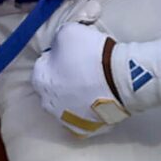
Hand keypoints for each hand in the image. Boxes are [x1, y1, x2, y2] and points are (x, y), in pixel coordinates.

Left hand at [31, 23, 160, 136]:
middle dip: (63, 77)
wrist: (120, 79)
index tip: (72, 52)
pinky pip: (82, 117)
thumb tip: (58, 45)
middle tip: (83, 67)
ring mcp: (66, 118)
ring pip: (66, 103)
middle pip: (53, 86)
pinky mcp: (83, 128)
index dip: (58, 55)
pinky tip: (98, 99)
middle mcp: (48, 103)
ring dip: (75, 94)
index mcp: (40, 80)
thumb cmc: (92, 55)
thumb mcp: (68, 31)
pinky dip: (87, 109)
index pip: (43, 64)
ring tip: (94, 83)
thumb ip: (57, 38)